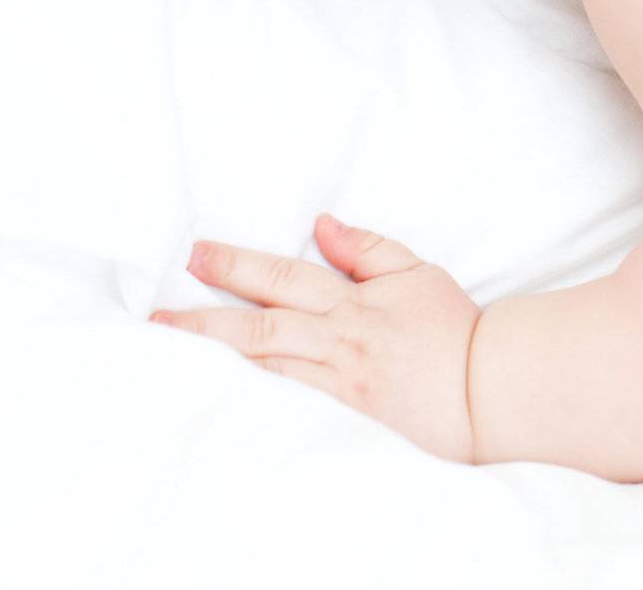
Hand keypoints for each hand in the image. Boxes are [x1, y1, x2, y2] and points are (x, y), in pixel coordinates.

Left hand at [151, 213, 478, 461]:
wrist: (484, 387)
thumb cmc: (451, 327)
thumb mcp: (416, 271)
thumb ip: (367, 248)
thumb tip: (322, 224)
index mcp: (355, 301)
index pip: (285, 277)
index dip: (237, 265)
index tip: (198, 255)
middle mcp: (340, 339)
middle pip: (262, 324)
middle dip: (206, 316)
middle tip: (158, 312)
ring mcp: (338, 383)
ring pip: (265, 368)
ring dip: (214, 357)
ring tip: (171, 349)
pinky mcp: (343, 418)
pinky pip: (286, 404)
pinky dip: (248, 397)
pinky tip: (216, 393)